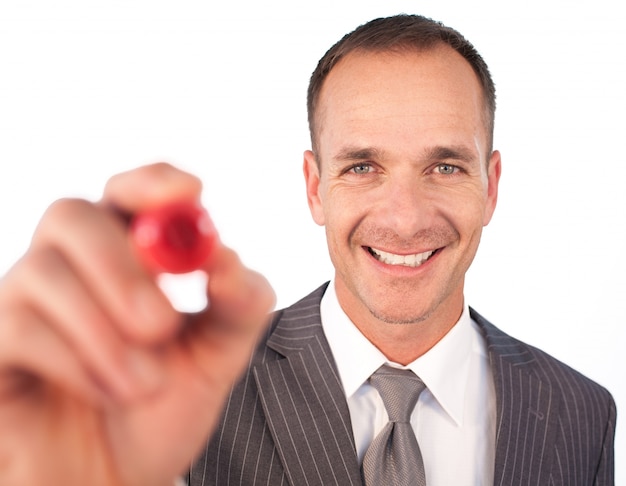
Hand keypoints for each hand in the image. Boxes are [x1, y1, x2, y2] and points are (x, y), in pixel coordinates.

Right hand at [0, 163, 274, 485]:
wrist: (119, 477)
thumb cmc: (164, 403)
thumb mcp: (219, 353)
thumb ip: (238, 304)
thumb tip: (226, 259)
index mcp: (129, 251)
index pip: (132, 191)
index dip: (154, 182)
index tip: (192, 191)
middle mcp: (72, 263)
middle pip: (73, 215)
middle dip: (120, 265)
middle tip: (163, 322)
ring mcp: (26, 301)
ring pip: (43, 273)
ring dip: (105, 335)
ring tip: (148, 385)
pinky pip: (20, 329)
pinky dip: (77, 364)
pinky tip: (110, 394)